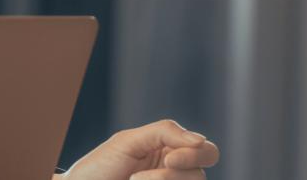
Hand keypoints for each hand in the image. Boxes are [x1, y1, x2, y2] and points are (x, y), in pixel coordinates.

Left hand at [57, 120, 218, 179]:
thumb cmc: (99, 167)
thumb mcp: (129, 141)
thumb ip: (165, 132)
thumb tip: (200, 139)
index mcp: (172, 151)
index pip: (206, 150)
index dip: (194, 154)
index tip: (167, 159)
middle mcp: (176, 173)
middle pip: (202, 172)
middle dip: (181, 171)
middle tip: (152, 174)